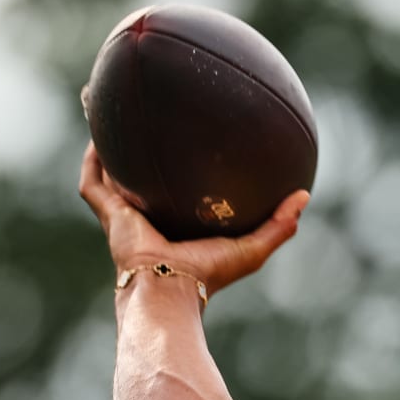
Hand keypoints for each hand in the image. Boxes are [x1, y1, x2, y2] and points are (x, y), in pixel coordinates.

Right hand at [77, 141, 308, 295]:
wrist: (170, 288)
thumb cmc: (210, 274)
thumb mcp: (253, 248)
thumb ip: (279, 224)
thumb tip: (305, 195)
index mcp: (178, 227)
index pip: (177, 195)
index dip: (182, 173)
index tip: (191, 146)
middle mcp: (148, 219)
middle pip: (140, 179)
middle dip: (140, 154)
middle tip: (146, 119)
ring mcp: (124, 217)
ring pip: (109, 175)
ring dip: (106, 147)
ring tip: (107, 111)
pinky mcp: (109, 214)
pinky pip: (94, 181)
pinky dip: (94, 159)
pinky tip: (98, 132)